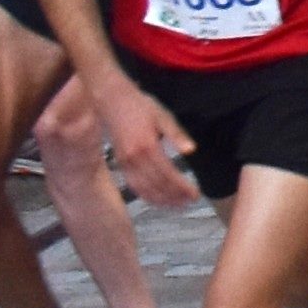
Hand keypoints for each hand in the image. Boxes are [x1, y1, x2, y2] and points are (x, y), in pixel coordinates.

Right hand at [102, 88, 196, 210]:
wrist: (112, 101)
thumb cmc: (141, 106)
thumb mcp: (163, 116)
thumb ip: (177, 135)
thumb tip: (191, 151)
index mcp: (148, 146)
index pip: (168, 174)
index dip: (182, 187)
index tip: (195, 195)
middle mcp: (135, 159)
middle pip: (157, 186)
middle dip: (175, 197)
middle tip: (190, 202)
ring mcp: (125, 164)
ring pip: (145, 190)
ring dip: (162, 201)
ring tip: (178, 206)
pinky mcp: (120, 165)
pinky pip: (134, 186)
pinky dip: (147, 196)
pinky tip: (158, 200)